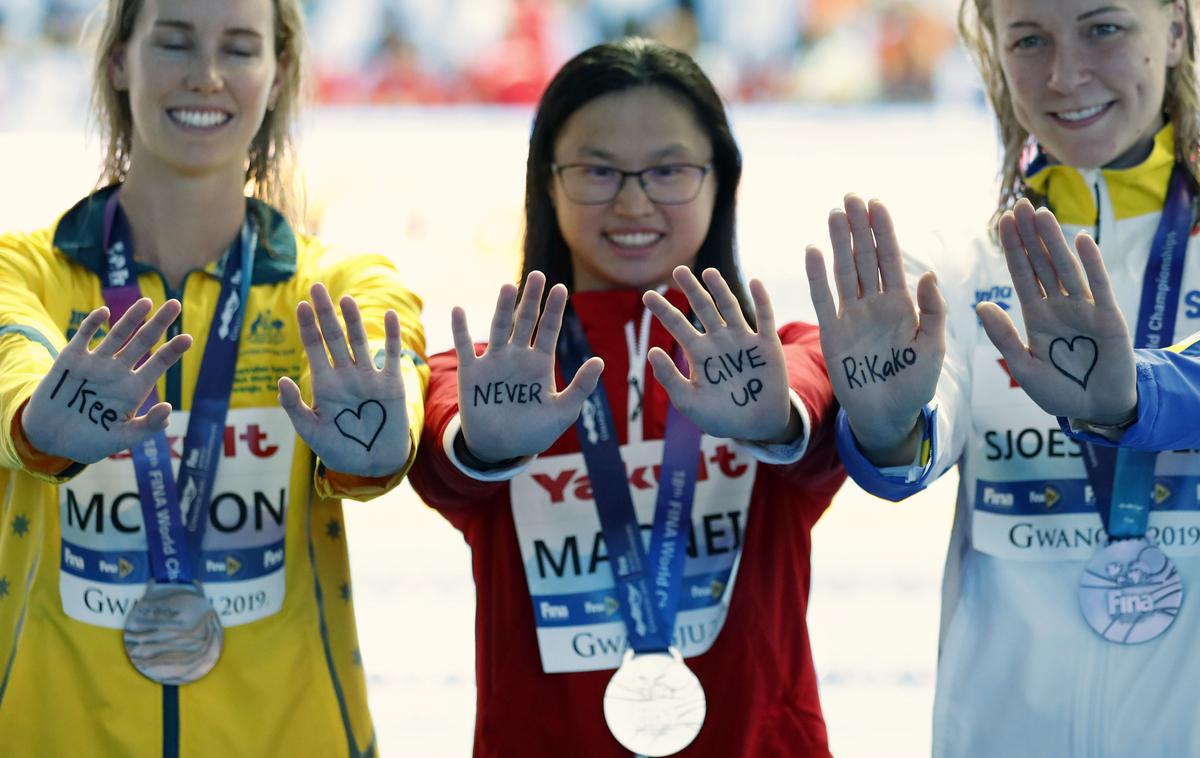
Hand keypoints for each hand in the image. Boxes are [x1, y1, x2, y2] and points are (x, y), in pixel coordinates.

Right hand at [21, 298, 191, 463]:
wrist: (48, 439)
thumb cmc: (89, 440)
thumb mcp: (120, 439)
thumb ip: (146, 427)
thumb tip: (167, 408)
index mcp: (133, 389)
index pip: (158, 364)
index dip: (172, 351)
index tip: (188, 338)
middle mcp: (118, 371)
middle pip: (143, 342)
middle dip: (159, 323)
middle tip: (175, 304)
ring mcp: (95, 363)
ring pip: (117, 334)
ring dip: (131, 318)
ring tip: (146, 302)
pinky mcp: (71, 359)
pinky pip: (84, 336)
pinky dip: (92, 324)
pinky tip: (104, 312)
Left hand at [278, 283, 410, 476]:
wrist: (372, 463)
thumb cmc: (339, 450)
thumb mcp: (311, 432)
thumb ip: (295, 408)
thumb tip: (281, 381)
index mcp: (324, 384)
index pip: (313, 348)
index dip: (307, 327)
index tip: (301, 306)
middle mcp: (346, 374)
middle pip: (334, 337)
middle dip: (325, 313)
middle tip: (317, 287)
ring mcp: (369, 377)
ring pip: (360, 341)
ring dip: (353, 320)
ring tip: (346, 299)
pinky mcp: (391, 383)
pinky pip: (392, 355)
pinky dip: (391, 336)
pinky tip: (389, 316)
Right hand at [453, 271, 603, 462]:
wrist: (501, 450)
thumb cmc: (534, 432)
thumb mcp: (563, 412)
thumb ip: (580, 387)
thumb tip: (599, 361)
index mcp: (540, 363)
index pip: (549, 329)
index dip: (554, 309)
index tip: (560, 288)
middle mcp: (517, 356)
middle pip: (525, 321)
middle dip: (531, 299)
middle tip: (537, 275)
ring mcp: (494, 362)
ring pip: (499, 328)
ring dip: (503, 308)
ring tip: (508, 286)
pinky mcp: (471, 373)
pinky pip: (464, 346)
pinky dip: (460, 329)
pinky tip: (458, 310)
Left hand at [643, 266, 793, 441]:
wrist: (757, 427)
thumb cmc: (721, 416)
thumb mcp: (689, 402)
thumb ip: (670, 379)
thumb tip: (652, 351)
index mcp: (699, 353)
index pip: (677, 326)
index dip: (663, 311)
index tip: (646, 295)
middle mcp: (718, 341)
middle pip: (703, 309)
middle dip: (691, 290)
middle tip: (678, 270)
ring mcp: (743, 341)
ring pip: (730, 308)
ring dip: (720, 289)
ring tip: (708, 272)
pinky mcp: (766, 345)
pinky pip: (765, 318)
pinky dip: (761, 300)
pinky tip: (755, 282)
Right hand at [805, 195, 945, 463]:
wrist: (888, 416)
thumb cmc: (915, 385)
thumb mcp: (933, 349)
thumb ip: (933, 312)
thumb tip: (927, 275)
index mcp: (902, 306)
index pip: (891, 260)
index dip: (883, 232)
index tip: (877, 204)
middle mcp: (875, 305)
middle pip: (864, 258)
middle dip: (859, 228)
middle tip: (851, 197)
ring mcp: (852, 317)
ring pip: (844, 272)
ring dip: (839, 243)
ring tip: (834, 214)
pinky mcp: (833, 334)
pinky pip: (823, 300)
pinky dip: (817, 276)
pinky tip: (813, 251)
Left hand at [977, 199, 1135, 425]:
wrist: (1095, 409)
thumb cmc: (1058, 390)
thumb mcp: (1023, 367)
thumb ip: (1003, 337)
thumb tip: (980, 307)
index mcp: (1036, 316)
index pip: (1021, 274)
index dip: (1012, 248)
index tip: (1003, 221)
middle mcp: (1059, 306)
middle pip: (1041, 263)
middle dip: (1030, 235)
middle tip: (1020, 204)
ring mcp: (1084, 309)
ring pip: (1066, 268)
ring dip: (1054, 241)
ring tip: (1042, 214)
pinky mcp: (1108, 318)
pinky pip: (1099, 286)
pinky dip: (1092, 263)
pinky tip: (1082, 240)